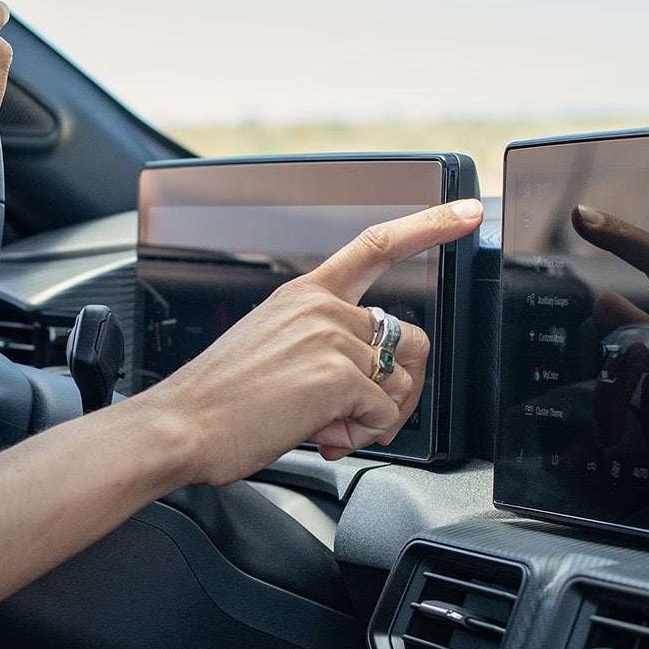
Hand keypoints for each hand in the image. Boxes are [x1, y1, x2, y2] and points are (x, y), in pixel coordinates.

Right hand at [133, 199, 484, 485]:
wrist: (180, 426)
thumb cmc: (217, 400)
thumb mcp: (271, 351)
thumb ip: (323, 351)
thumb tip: (363, 391)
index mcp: (304, 295)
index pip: (375, 246)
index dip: (429, 226)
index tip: (468, 212)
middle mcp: (322, 308)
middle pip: (406, 341)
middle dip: (396, 388)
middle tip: (362, 418)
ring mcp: (331, 338)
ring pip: (398, 383)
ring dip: (375, 418)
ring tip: (331, 430)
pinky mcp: (337, 376)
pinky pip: (383, 413)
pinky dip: (362, 435)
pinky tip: (324, 437)